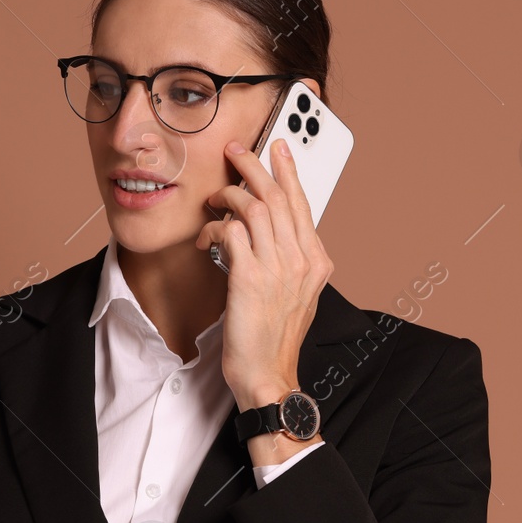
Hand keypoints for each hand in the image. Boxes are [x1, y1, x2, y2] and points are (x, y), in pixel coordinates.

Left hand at [196, 137, 333, 409]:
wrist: (267, 375)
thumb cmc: (274, 340)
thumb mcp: (295, 296)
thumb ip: (290, 262)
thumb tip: (272, 234)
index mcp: (316, 262)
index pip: (302, 204)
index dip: (288, 172)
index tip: (277, 148)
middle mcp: (302, 260)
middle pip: (278, 197)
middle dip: (255, 166)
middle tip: (236, 150)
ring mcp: (278, 268)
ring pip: (254, 207)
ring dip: (228, 196)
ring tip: (213, 200)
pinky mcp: (249, 277)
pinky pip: (230, 232)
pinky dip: (214, 228)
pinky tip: (205, 238)